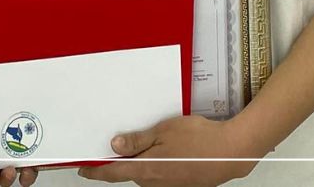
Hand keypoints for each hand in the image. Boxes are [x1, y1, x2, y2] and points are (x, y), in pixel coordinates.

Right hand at [0, 71, 38, 186]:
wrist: (32, 58)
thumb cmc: (2, 72)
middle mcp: (2, 139)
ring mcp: (21, 142)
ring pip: (14, 170)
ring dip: (11, 178)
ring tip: (13, 171)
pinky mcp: (39, 141)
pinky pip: (36, 162)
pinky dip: (32, 171)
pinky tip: (30, 169)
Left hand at [77, 114, 259, 186]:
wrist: (231, 152)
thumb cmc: (199, 139)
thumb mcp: (163, 131)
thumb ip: (137, 140)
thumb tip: (114, 145)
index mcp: (145, 170)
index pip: (111, 173)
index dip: (94, 171)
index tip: (83, 168)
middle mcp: (153, 182)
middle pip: (128, 172)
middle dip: (120, 160)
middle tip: (115, 144)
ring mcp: (168, 185)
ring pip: (145, 172)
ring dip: (141, 160)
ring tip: (147, 140)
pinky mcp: (180, 183)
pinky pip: (161, 173)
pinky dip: (157, 162)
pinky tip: (168, 149)